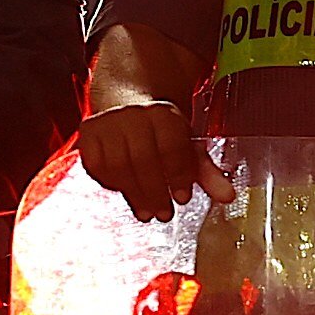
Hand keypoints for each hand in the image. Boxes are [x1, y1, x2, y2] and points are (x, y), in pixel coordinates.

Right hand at [77, 98, 201, 225]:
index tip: (183, 198)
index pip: (170, 147)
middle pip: (141, 160)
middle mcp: (131, 113)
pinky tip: (126, 192)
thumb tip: (228, 197)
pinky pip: (96, 166)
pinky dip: (111, 183)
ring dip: (133, 194)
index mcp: (162, 113)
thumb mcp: (188, 145)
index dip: (177, 175)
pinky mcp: (87, 134)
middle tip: (165, 214)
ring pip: (116, 165)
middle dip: (155, 192)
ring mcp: (106, 122)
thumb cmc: (163, 131)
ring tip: (147, 212)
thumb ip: (207, 172)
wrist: (128, 100)